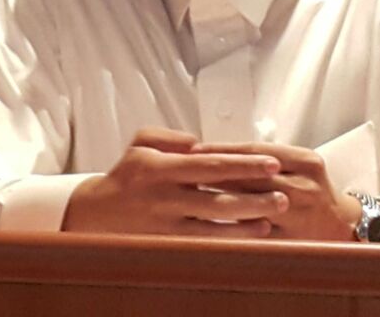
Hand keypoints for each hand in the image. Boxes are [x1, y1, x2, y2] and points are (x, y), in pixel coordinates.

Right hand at [61, 128, 287, 236]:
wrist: (96, 213)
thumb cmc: (125, 176)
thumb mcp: (140, 144)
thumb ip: (170, 137)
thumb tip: (199, 141)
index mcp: (161, 167)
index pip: (210, 164)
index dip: (243, 164)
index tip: (270, 162)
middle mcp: (165, 196)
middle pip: (219, 197)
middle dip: (255, 195)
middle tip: (283, 192)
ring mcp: (167, 222)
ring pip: (217, 224)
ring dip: (249, 221)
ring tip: (275, 214)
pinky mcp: (168, 242)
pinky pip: (208, 242)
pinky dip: (234, 239)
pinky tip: (255, 235)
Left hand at [192, 141, 362, 240]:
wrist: (344, 226)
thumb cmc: (311, 190)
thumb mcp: (297, 165)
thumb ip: (262, 159)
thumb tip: (213, 152)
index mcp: (305, 162)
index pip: (256, 151)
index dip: (222, 150)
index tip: (194, 149)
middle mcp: (305, 187)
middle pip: (250, 177)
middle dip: (213, 175)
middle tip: (181, 171)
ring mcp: (300, 217)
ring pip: (251, 206)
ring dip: (218, 200)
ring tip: (189, 195)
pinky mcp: (294, 242)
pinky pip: (257, 234)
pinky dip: (232, 228)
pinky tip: (208, 223)